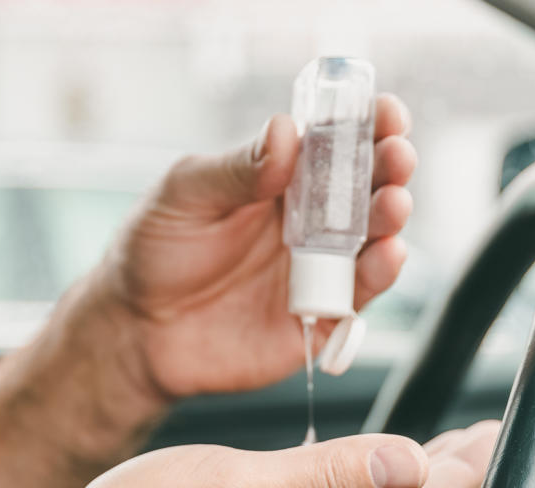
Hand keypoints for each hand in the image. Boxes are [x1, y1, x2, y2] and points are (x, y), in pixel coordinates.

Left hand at [97, 94, 416, 397]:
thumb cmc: (156, 250)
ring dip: (391, 216)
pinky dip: (380, 273)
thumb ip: (237, 169)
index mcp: (282, 178)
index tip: (385, 112)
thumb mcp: (186, 194)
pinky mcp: (321, 316)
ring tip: (394, 202)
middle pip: (366, 186)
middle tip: (396, 154)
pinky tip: (386, 253)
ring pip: (373, 237)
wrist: (139, 329)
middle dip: (390, 166)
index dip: (366, 123)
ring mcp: (319, 268)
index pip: (336, 142)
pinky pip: (359, 295)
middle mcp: (310, 220)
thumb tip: (285, 130)